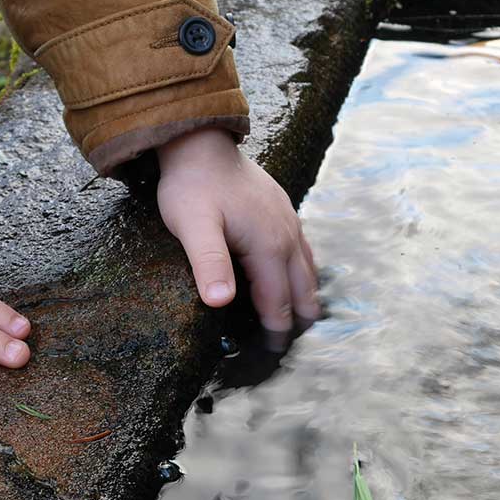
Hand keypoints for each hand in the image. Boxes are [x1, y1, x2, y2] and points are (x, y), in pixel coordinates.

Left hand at [157, 127, 318, 330]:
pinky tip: (295, 280)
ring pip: (307, 271)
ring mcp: (289, 222)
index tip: (271, 355)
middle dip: (297, 320)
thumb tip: (222, 302)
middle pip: (302, 290)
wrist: (201, 144)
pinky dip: (301, 274)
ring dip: (303, 297)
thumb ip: (209, 264)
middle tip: (287, 348)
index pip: (278, 302)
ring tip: (299, 322)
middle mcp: (286, 236)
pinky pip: (302, 251)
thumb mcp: (193, 227)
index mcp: (268, 246)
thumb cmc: (192, 187)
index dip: (275, 331)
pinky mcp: (284, 212)